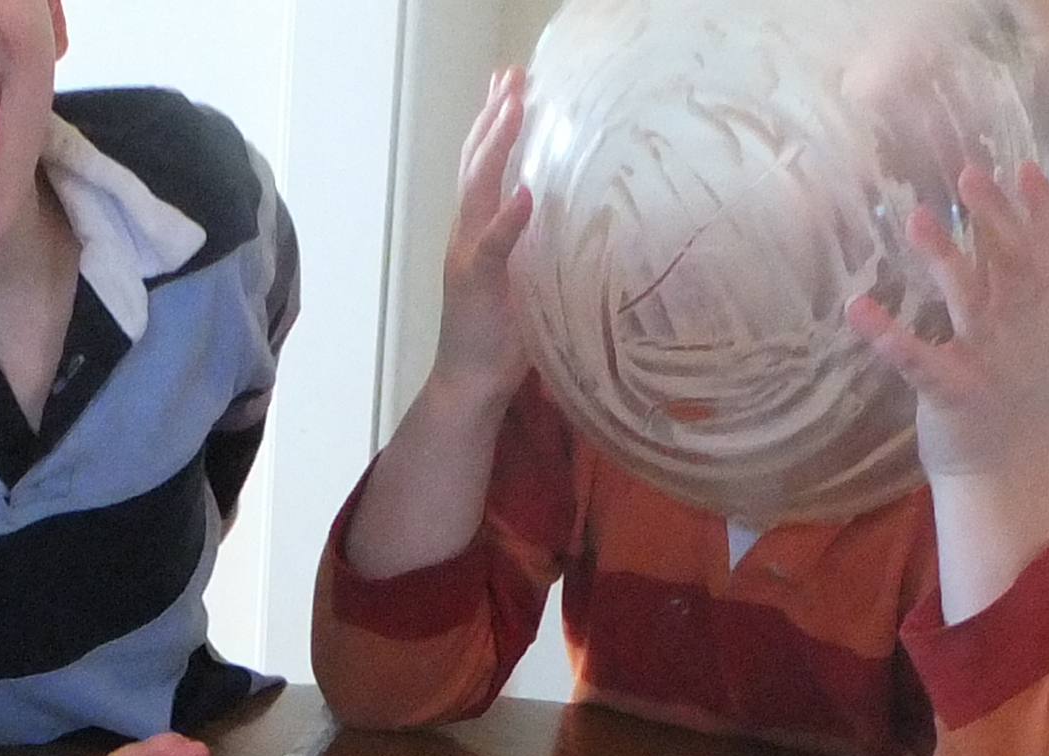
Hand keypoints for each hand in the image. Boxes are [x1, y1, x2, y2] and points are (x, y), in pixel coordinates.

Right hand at [429, 67, 535, 410]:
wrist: (471, 386)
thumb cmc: (503, 340)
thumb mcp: (528, 281)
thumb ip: (542, 247)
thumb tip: (582, 219)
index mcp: (478, 232)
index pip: (483, 167)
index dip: (495, 124)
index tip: (510, 84)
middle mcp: (466, 235)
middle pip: (475, 163)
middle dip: (493, 117)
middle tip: (510, 75)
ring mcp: (467, 256)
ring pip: (477, 189)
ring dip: (495, 146)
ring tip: (513, 108)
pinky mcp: (475, 285)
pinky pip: (492, 246)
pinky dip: (507, 220)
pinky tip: (525, 194)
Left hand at [848, 161, 1048, 492]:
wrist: (1002, 478)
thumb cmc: (1024, 412)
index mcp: (1046, 324)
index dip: (1040, 212)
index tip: (1026, 166)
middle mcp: (1021, 337)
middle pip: (1012, 266)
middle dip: (994, 218)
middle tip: (969, 174)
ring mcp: (986, 365)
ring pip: (969, 302)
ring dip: (945, 258)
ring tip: (916, 218)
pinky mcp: (949, 394)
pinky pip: (916, 360)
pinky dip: (888, 335)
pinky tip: (858, 309)